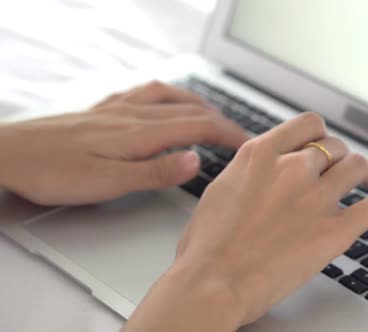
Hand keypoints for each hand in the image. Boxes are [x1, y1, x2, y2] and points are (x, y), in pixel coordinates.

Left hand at [0, 81, 248, 205]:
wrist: (8, 154)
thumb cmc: (52, 171)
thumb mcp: (108, 182)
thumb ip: (155, 171)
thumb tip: (195, 159)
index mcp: (139, 132)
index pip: (198, 126)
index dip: (229, 134)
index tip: (249, 145)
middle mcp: (132, 113)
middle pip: (190, 108)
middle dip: (221, 120)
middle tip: (238, 135)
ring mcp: (117, 107)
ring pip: (170, 96)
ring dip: (198, 104)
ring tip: (212, 115)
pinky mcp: (104, 108)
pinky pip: (146, 92)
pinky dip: (169, 95)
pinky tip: (165, 101)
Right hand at [123, 113, 367, 331]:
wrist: (212, 282)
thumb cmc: (206, 248)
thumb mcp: (219, 192)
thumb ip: (247, 174)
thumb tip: (258, 173)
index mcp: (261, 155)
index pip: (307, 125)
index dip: (322, 134)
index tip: (325, 145)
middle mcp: (292, 168)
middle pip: (335, 146)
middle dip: (343, 157)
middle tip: (347, 170)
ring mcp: (316, 196)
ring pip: (358, 167)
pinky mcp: (335, 229)